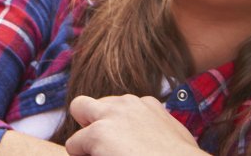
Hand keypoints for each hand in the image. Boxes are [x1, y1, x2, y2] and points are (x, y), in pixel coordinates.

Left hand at [64, 95, 204, 155]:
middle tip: (101, 146)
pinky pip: (74, 144)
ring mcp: (112, 115)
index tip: (124, 145)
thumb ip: (161, 131)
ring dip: (83, 133)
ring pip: (79, 108)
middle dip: (92, 119)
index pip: (121, 106)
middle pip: (95, 101)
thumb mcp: (176, 137)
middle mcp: (128, 104)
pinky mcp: (99, 133)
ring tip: (96, 155)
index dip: (117, 127)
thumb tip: (156, 142)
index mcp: (148, 105)